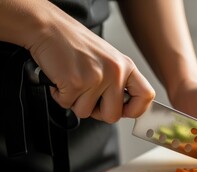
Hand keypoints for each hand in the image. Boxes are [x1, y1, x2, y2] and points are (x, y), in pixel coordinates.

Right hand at [27, 2, 154, 122]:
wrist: (48, 28)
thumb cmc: (74, 43)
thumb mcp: (108, 59)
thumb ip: (119, 82)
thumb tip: (124, 108)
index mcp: (126, 66)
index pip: (146, 96)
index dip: (135, 110)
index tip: (124, 111)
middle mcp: (116, 71)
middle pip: (114, 115)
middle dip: (97, 112)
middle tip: (88, 97)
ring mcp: (97, 78)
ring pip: (86, 112)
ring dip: (75, 101)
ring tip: (72, 81)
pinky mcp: (76, 82)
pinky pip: (67, 105)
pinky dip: (60, 95)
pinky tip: (61, 79)